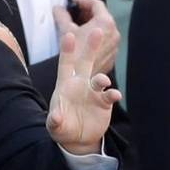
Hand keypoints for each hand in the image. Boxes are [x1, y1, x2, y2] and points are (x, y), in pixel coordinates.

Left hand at [46, 28, 120, 153]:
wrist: (77, 139)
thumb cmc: (62, 128)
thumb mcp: (55, 126)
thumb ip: (55, 121)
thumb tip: (55, 117)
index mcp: (65, 85)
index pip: (65, 65)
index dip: (67, 51)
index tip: (69, 35)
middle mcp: (80, 84)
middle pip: (85, 62)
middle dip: (91, 47)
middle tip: (97, 30)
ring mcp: (93, 92)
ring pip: (99, 79)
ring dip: (101, 79)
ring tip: (102, 82)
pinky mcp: (104, 102)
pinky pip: (110, 95)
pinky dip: (112, 94)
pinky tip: (115, 96)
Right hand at [54, 0, 119, 76]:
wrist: (79, 83)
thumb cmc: (74, 56)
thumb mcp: (65, 32)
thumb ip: (62, 16)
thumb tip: (58, 9)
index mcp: (106, 22)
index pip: (96, 4)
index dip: (84, 1)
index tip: (74, 3)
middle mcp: (115, 33)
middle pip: (102, 17)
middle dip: (88, 14)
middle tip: (75, 14)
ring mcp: (115, 46)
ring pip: (104, 31)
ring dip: (92, 27)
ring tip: (78, 29)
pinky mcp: (112, 57)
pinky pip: (105, 43)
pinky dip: (96, 40)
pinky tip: (84, 43)